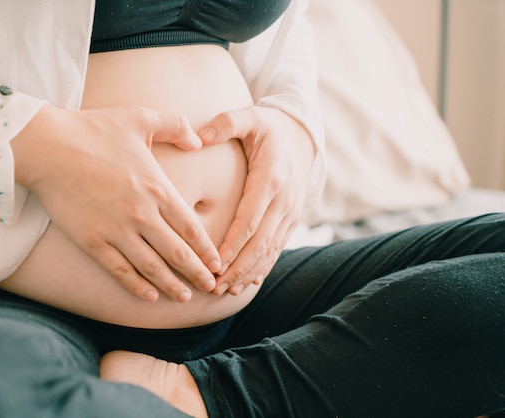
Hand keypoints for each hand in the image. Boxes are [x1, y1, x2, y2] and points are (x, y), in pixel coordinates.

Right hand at [12, 105, 220, 301]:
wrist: (47, 146)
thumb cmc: (92, 129)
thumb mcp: (140, 118)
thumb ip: (175, 125)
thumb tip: (197, 140)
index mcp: (157, 189)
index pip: (191, 228)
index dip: (207, 250)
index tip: (218, 263)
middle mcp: (141, 215)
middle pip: (178, 253)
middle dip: (198, 274)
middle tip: (212, 287)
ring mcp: (116, 231)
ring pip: (152, 268)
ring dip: (172, 286)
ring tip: (185, 297)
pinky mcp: (92, 242)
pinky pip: (120, 271)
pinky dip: (137, 287)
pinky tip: (150, 296)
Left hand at [199, 106, 314, 294]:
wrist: (303, 133)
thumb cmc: (269, 126)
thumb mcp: (251, 116)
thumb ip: (226, 122)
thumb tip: (201, 135)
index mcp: (270, 179)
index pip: (249, 220)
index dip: (232, 245)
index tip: (214, 264)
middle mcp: (284, 200)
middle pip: (259, 243)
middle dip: (237, 268)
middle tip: (213, 286)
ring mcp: (290, 211)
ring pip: (269, 250)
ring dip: (248, 273)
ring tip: (225, 291)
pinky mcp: (291, 217)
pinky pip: (278, 247)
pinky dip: (263, 266)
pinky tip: (248, 282)